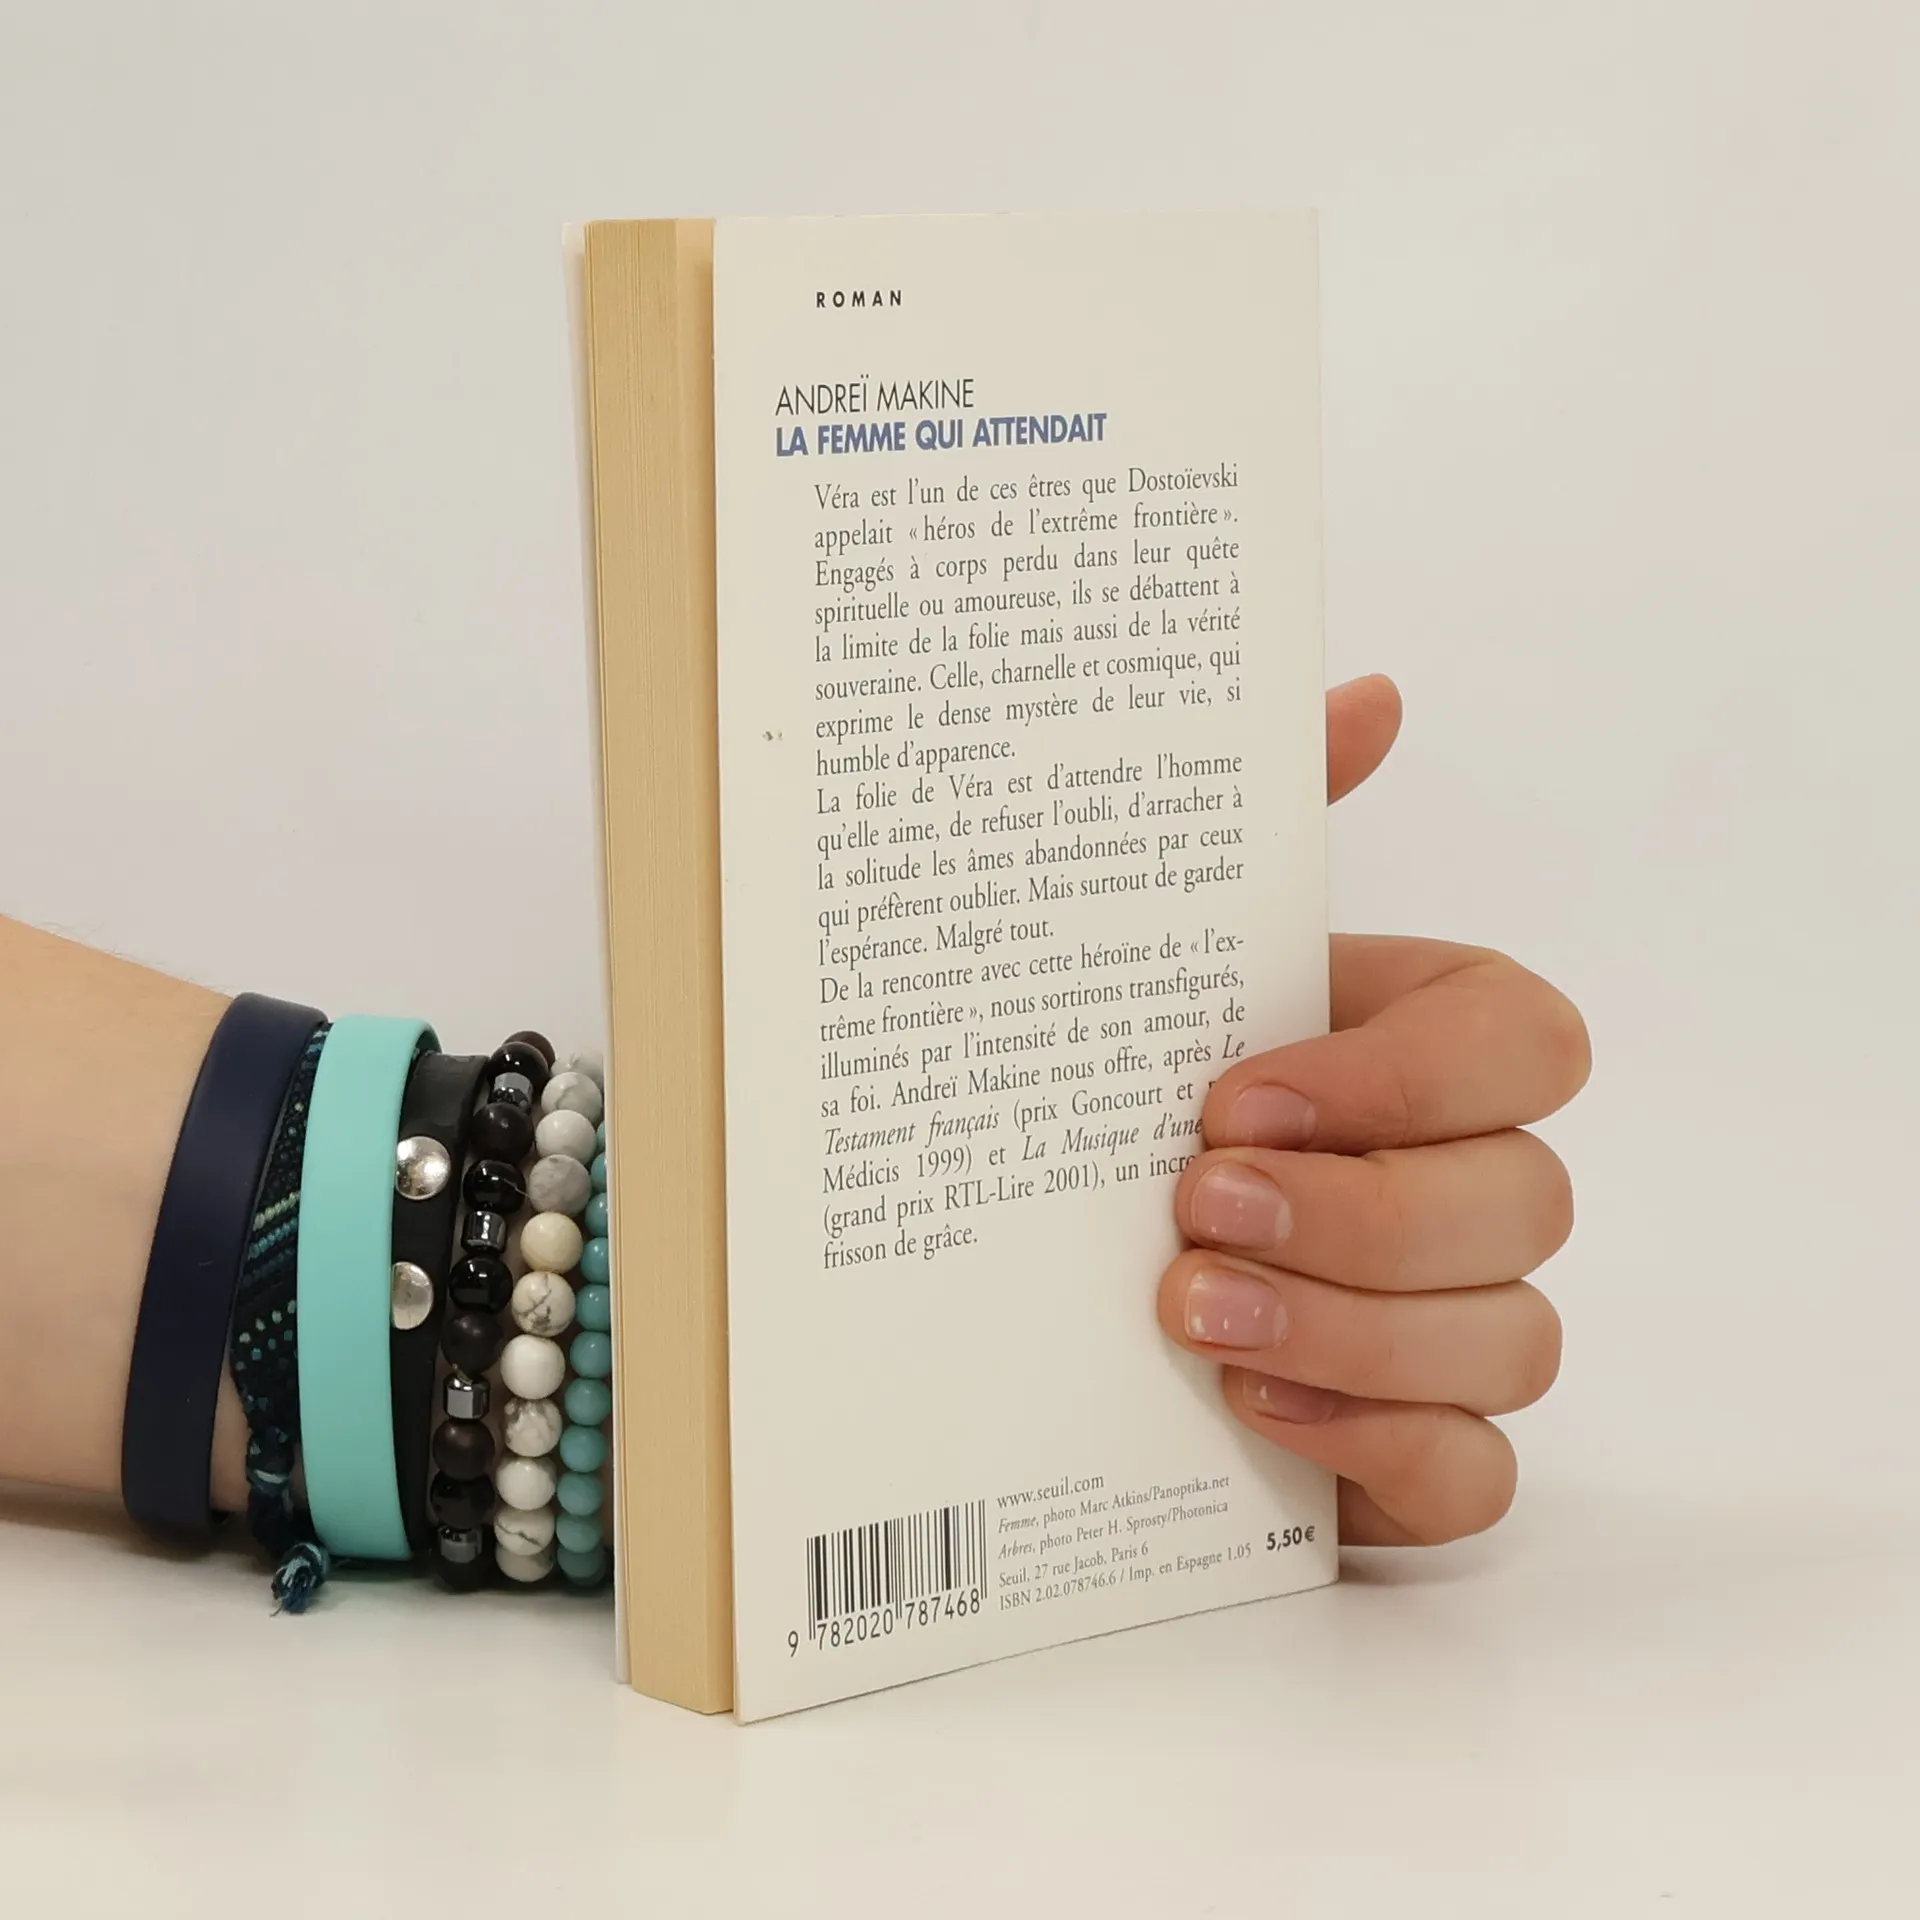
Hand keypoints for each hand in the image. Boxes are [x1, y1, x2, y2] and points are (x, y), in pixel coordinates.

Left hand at [1157, 676, 1589, 1544]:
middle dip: (1360, 1212)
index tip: (1236, 1091)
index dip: (1402, 1075)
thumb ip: (1273, 825)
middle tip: (1195, 1206)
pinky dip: (1376, 1443)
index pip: (1524, 1042)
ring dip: (1351, 1330)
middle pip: (1523, 1200)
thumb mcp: (1177, 961)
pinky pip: (1474, 1471)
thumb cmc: (1146, 1099)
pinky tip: (1254, 1410)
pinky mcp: (1426, 1450)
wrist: (1067, 1281)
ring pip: (1510, 1339)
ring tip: (1188, 1315)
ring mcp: (1463, 1323)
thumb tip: (1368, 693)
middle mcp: (1475, 1182)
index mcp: (1434, 1053)